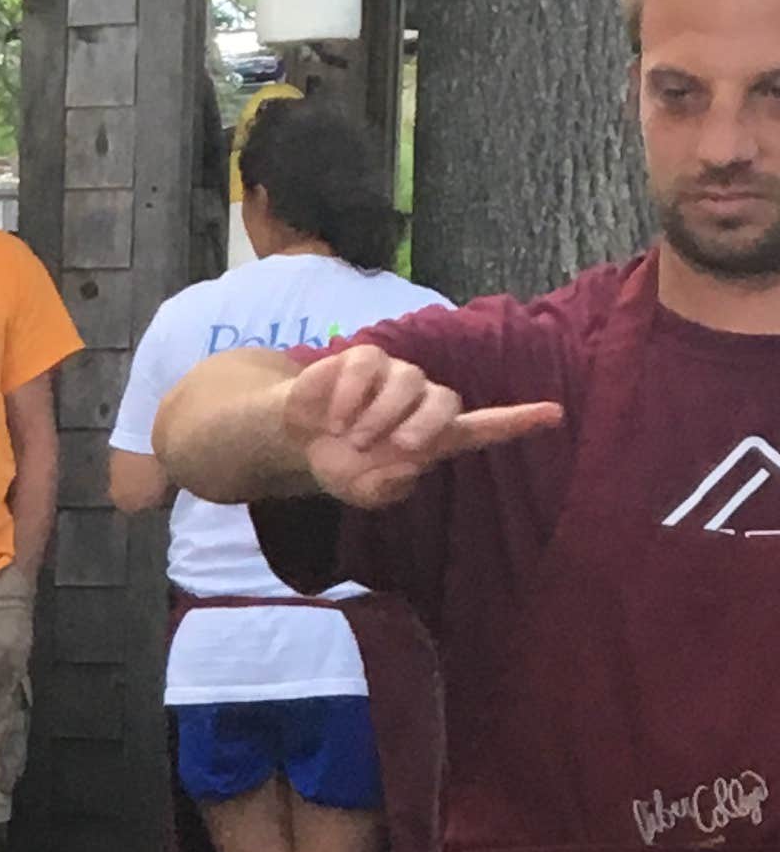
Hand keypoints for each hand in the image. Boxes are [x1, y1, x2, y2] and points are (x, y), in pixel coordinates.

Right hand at [281, 344, 563, 509]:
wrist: (299, 437)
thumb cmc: (342, 464)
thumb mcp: (361, 491)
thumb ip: (385, 489)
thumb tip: (408, 466)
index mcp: (434, 437)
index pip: (483, 426)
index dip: (517, 422)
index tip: (553, 415)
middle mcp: (422, 401)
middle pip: (446, 401)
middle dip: (424, 425)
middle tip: (398, 448)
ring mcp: (396, 376)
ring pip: (407, 384)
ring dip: (379, 416)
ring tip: (352, 439)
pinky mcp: (365, 359)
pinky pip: (368, 368)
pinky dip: (350, 397)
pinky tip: (334, 421)